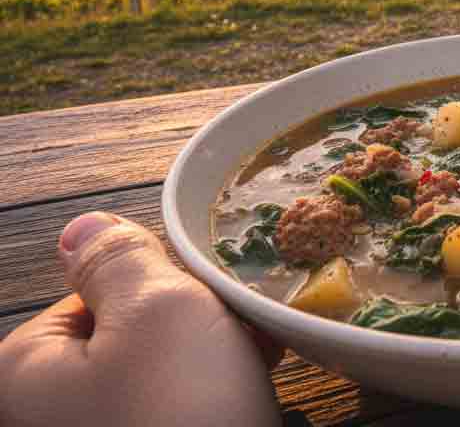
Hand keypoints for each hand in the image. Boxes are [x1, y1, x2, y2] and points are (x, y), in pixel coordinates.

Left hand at [0, 212, 282, 426]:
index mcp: (25, 371)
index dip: (164, 287)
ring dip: (215, 362)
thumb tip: (79, 227)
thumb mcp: (158, 306)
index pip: (95, 296)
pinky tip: (252, 400)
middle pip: (130, 339)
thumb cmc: (182, 415)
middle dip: (197, 327)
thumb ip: (118, 255)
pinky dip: (215, 403)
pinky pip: (178, 416)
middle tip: (245, 333)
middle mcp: (50, 414)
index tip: (212, 299)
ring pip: (161, 380)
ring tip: (258, 363)